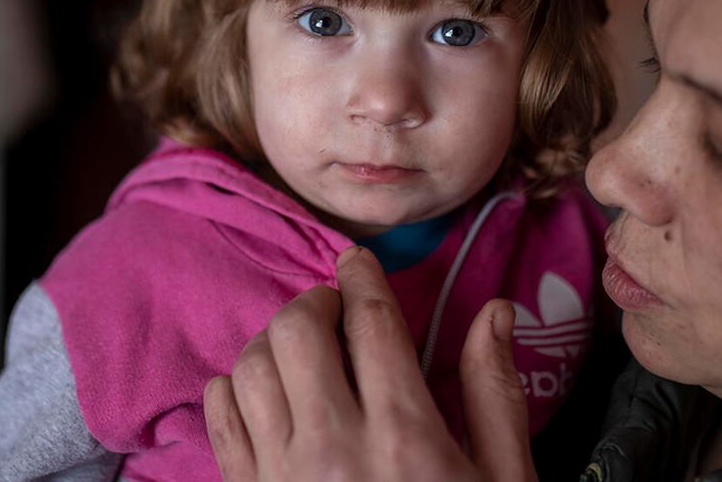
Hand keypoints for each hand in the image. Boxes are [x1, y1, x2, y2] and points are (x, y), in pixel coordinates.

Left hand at [204, 246, 536, 481]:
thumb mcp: (503, 481)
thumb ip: (495, 393)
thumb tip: (495, 311)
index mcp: (406, 436)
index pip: (370, 323)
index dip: (361, 277)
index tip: (357, 261)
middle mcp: (334, 447)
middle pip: (297, 331)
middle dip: (315, 302)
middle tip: (335, 310)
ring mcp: (281, 474)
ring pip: (251, 366)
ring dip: (274, 342)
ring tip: (303, 350)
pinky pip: (218, 415)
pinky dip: (232, 386)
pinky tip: (264, 391)